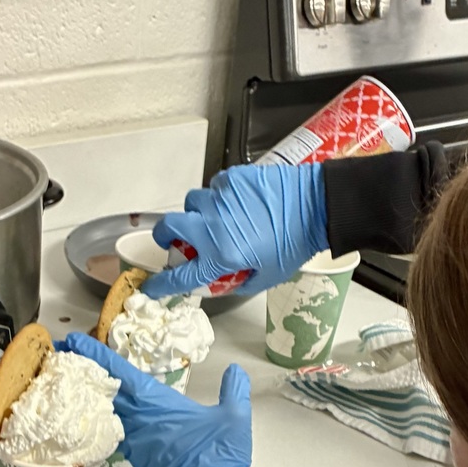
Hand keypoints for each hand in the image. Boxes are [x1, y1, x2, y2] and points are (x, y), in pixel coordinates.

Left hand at [60, 333, 251, 466]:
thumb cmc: (220, 455)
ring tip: (79, 382)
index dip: (97, 357)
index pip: (121, 375)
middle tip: (64, 356)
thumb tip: (235, 371)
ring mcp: (137, 442)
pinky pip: (115, 434)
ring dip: (92, 397)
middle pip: (105, 392)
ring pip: (107, 414)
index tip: (75, 343)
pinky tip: (105, 417)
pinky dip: (105, 420)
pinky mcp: (139, 459)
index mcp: (159, 405)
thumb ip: (234, 390)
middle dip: (85, 372)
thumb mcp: (235, 417)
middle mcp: (141, 421)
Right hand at [142, 162, 328, 298]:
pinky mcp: (231, 179)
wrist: (315, 208)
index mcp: (221, 256)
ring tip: (215, 220)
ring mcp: (220, 198)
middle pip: (169, 226)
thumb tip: (221, 282)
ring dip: (197, 214)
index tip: (152, 287)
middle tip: (173, 241)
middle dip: (165, 236)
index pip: (181, 275)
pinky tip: (238, 205)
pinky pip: (215, 188)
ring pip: (192, 203)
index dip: (162, 284)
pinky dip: (220, 198)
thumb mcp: (266, 277)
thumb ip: (237, 282)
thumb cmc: (295, 245)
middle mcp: (213, 225)